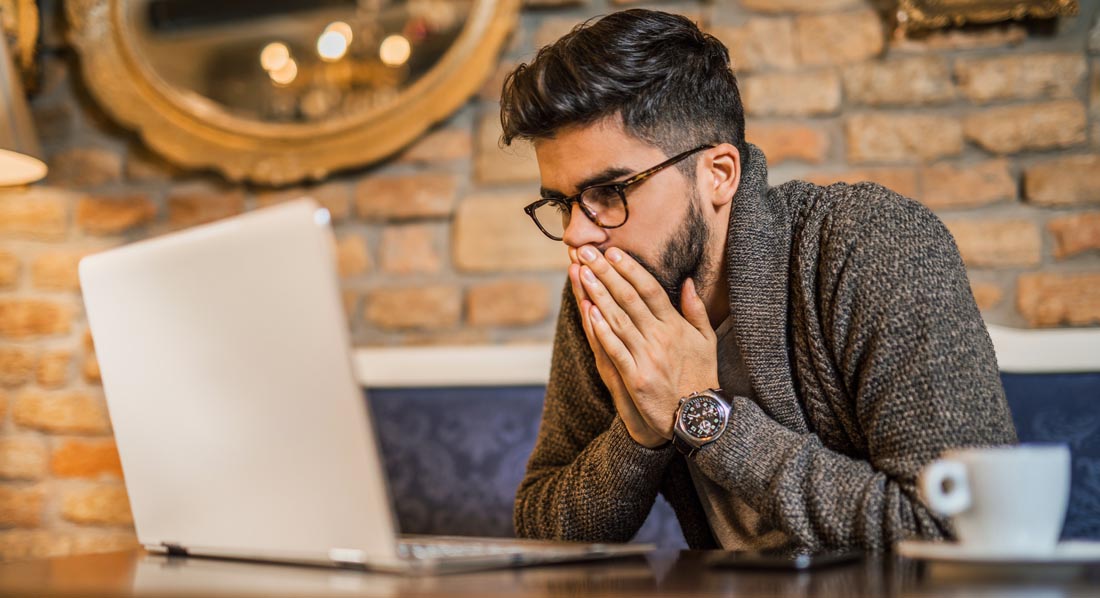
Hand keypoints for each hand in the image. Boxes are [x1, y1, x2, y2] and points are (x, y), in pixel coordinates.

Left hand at [576, 244, 718, 439]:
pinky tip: (588, 311)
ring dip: (598, 294)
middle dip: (606, 273)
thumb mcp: (706, 340)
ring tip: (581, 272)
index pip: (650, 289)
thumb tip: (688, 281)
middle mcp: (661, 337)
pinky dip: (601, 330)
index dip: (629, 269)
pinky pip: (615, 349)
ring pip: (618, 319)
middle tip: (587, 252)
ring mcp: (647, 357)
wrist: (698, 416)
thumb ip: (696, 310)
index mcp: (676, 326)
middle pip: (629, 298)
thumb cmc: (700, 376)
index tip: (612, 251)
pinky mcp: (636, 378)